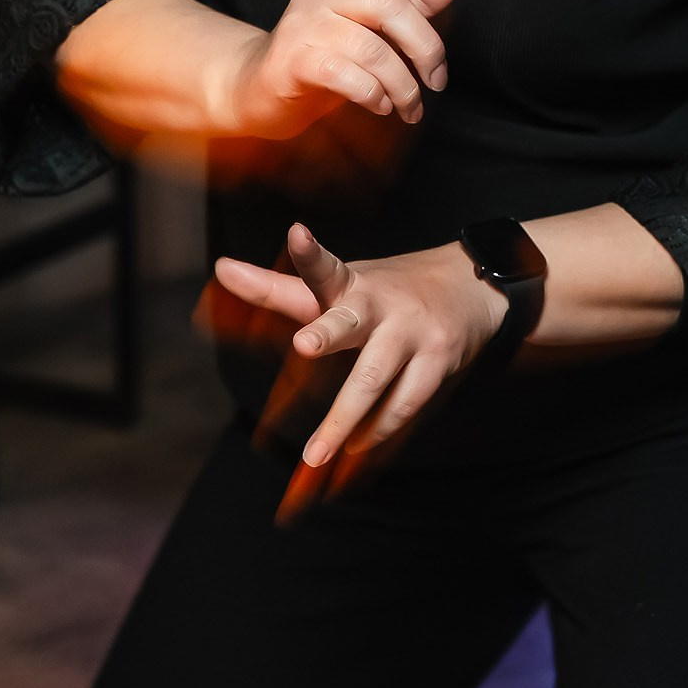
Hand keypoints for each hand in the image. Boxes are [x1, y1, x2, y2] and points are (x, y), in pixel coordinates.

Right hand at [55, 0, 471, 158]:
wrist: (256, 92)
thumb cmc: (327, 57)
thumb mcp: (377, 28)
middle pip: (389, 5)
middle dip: (425, 47)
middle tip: (437, 80)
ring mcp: (306, 26)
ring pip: (374, 50)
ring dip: (402, 86)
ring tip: (409, 106)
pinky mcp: (294, 60)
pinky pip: (349, 76)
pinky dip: (374, 95)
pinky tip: (379, 105)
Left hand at [213, 223, 505, 513]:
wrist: (469, 286)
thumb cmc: (384, 291)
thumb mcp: (336, 283)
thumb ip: (276, 287)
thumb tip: (219, 268)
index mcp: (348, 284)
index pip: (323, 266)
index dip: (309, 253)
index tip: (297, 232)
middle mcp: (378, 305)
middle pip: (349, 321)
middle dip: (326, 333)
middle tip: (304, 343)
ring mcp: (411, 334)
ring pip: (374, 380)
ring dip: (344, 421)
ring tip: (316, 455)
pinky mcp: (438, 362)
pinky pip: (405, 405)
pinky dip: (378, 433)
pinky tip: (355, 451)